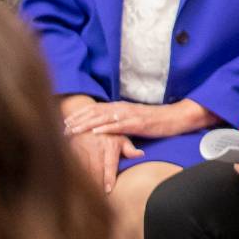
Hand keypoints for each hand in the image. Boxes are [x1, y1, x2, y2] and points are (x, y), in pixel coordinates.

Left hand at [63, 98, 219, 142]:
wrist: (176, 117)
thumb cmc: (155, 120)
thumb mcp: (134, 119)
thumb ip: (120, 120)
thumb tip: (105, 125)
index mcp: (121, 106)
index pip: (95, 108)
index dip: (79, 114)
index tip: (65, 120)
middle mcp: (123, 108)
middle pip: (95, 111)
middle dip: (78, 119)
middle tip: (62, 126)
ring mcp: (130, 115)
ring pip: (103, 118)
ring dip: (86, 123)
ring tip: (72, 129)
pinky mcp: (138, 123)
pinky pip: (119, 125)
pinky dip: (106, 128)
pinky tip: (94, 131)